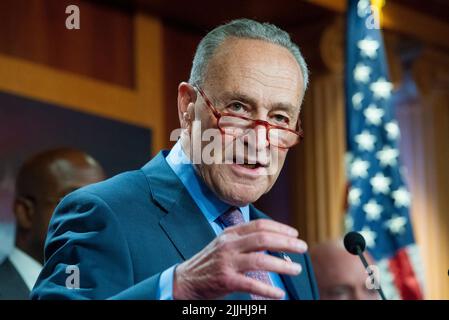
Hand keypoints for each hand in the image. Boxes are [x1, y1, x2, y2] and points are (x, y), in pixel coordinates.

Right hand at [172, 219, 306, 299]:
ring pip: (260, 261)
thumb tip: (277, 246)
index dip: (280, 228)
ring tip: (296, 269)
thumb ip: (246, 242)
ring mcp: (227, 263)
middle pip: (263, 239)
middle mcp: (229, 245)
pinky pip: (251, 284)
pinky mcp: (226, 281)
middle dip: (286, 242)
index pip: (259, 225)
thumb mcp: (225, 245)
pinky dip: (268, 290)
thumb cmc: (211, 262)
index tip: (295, 234)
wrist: (186, 280)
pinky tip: (279, 293)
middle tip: (302, 248)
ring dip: (282, 265)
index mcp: (230, 234)